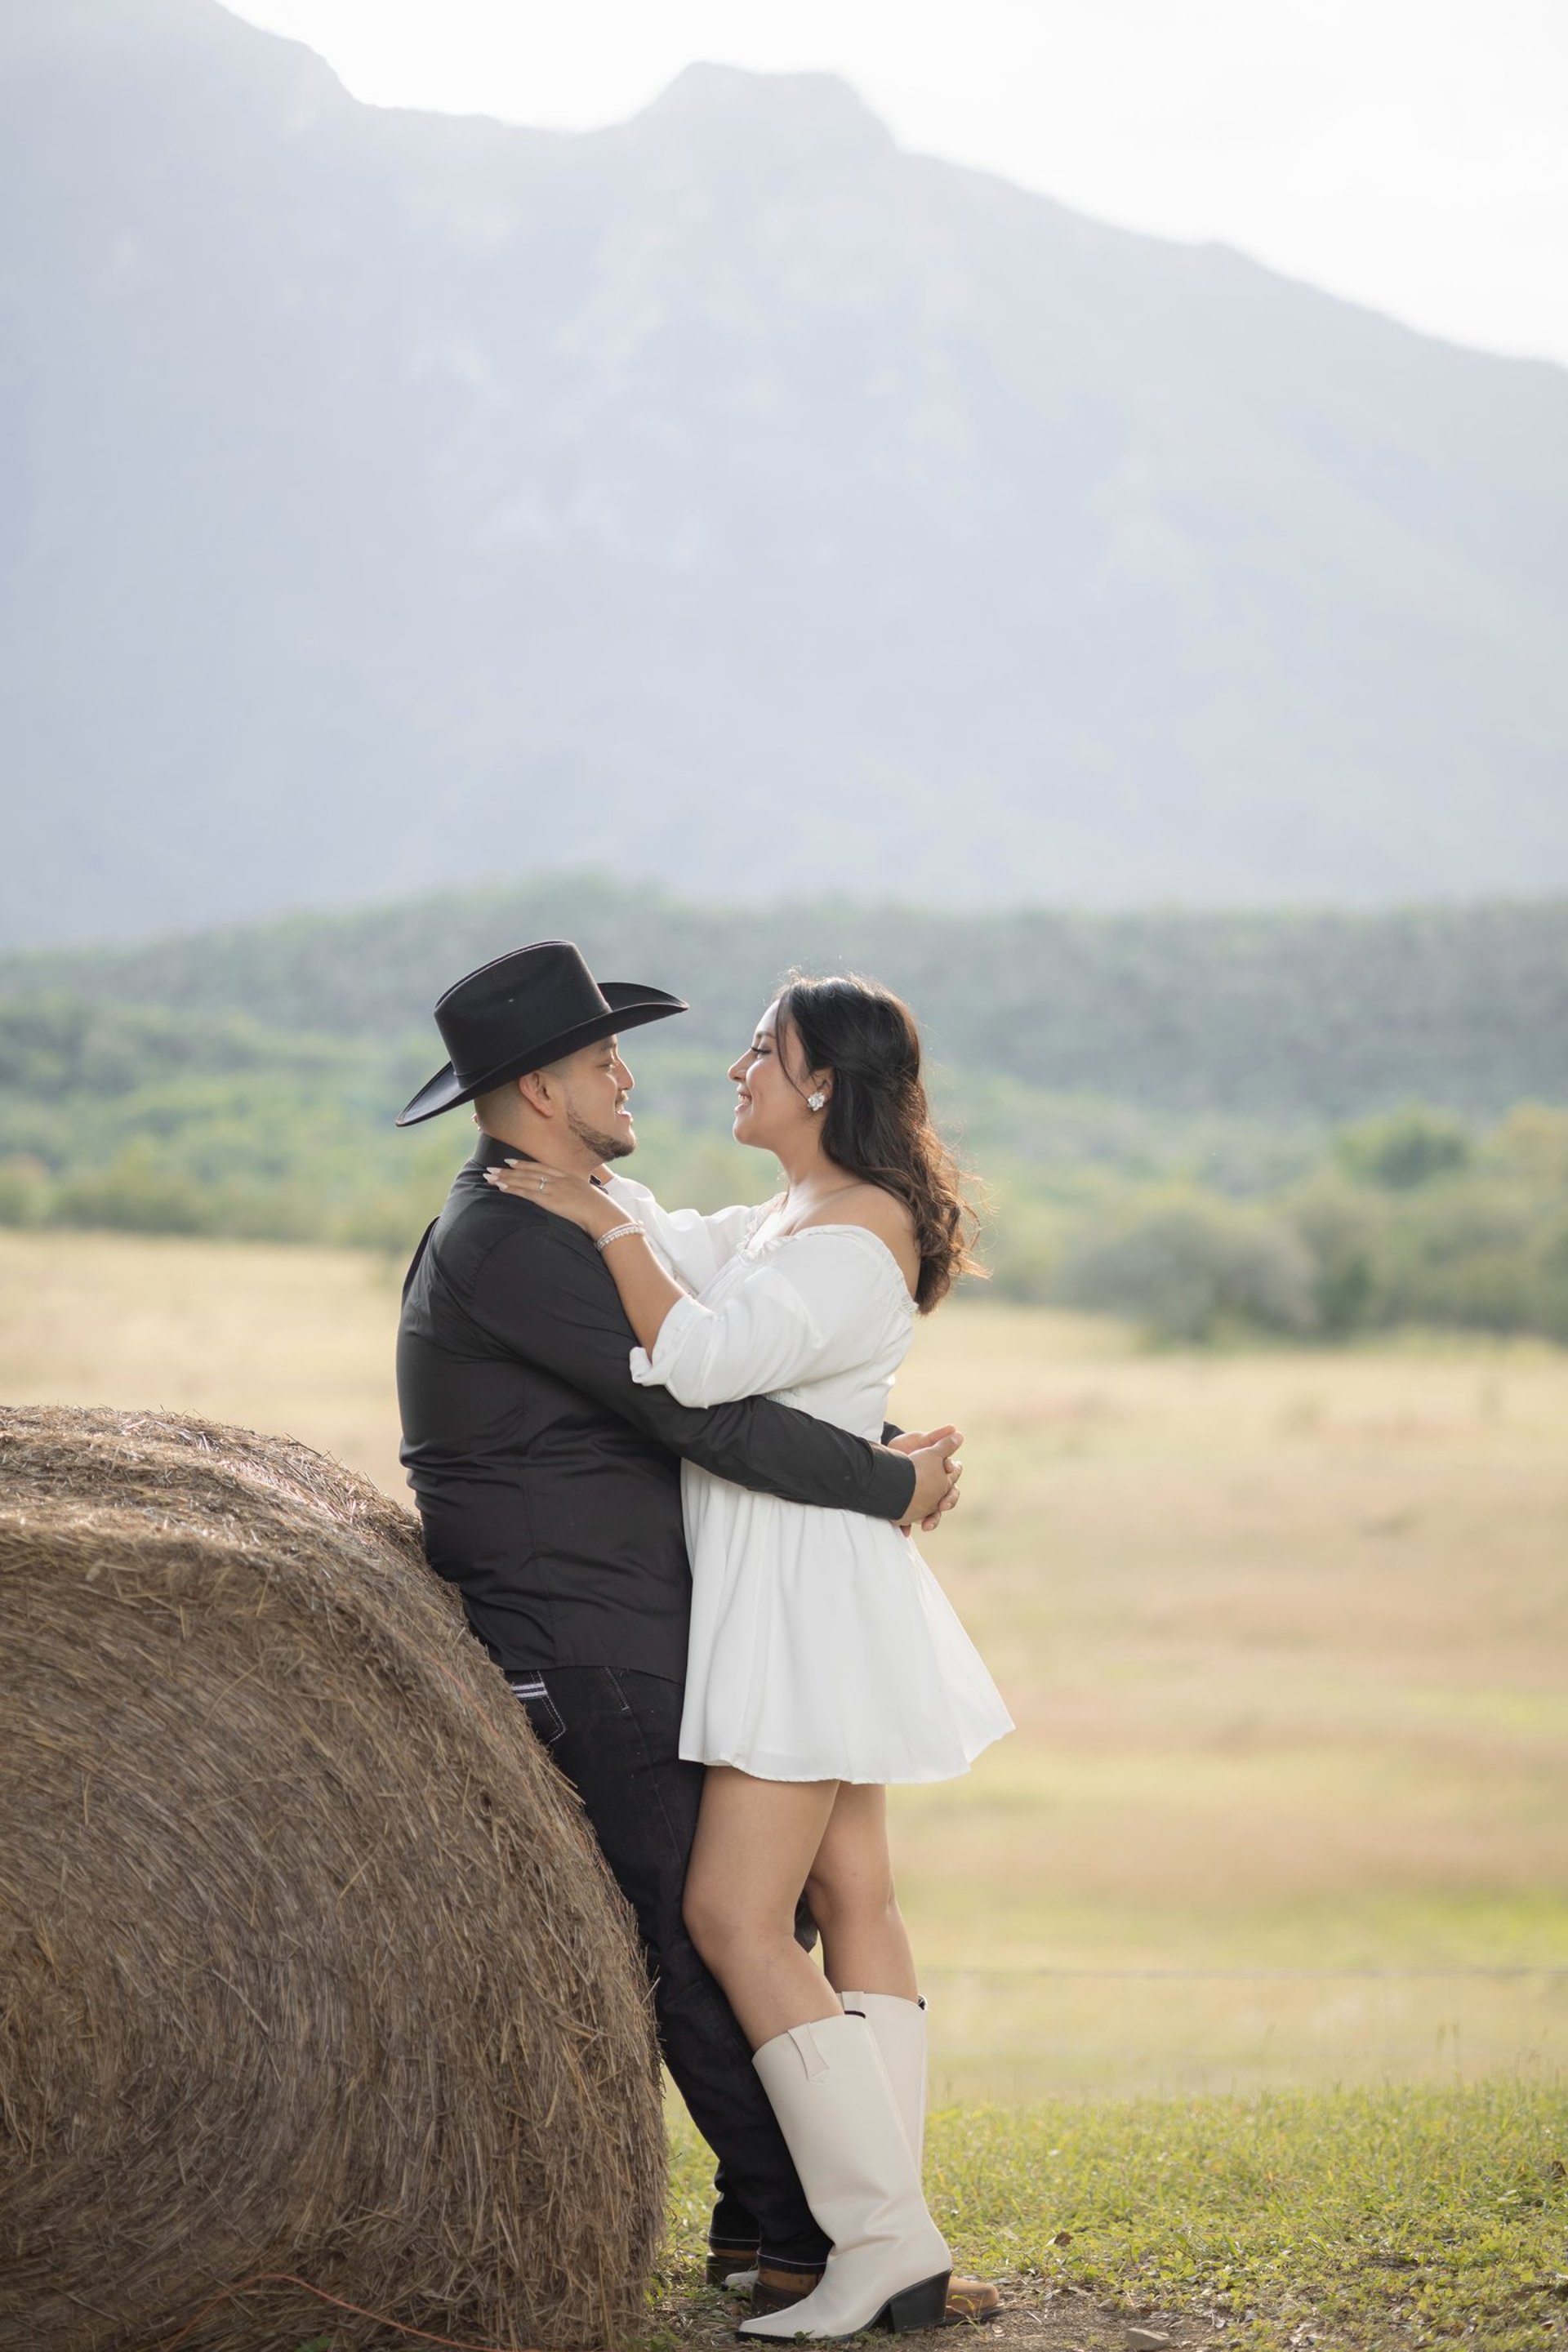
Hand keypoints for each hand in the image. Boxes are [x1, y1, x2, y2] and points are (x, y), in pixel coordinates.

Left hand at [483, 1160, 616, 1236]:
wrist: (604, 1215)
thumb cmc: (601, 1210)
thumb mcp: (589, 1197)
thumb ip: (577, 1196)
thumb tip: (573, 1201)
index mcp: (569, 1177)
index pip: (542, 1167)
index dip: (525, 1164)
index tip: (511, 1161)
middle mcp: (559, 1179)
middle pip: (529, 1171)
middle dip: (509, 1170)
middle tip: (492, 1167)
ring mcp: (554, 1188)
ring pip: (524, 1180)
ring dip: (505, 1178)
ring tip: (489, 1176)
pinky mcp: (549, 1200)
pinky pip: (526, 1193)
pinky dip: (512, 1189)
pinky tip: (500, 1187)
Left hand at [893, 1426, 962, 1533]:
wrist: (885, 1455)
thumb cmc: (907, 1446)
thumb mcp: (921, 1440)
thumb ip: (938, 1439)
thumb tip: (956, 1431)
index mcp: (941, 1471)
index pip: (953, 1474)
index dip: (952, 1473)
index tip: (946, 1468)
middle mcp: (936, 1487)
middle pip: (948, 1498)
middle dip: (947, 1502)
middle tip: (942, 1505)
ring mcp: (923, 1499)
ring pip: (933, 1514)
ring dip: (932, 1520)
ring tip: (926, 1525)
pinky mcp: (909, 1507)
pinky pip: (910, 1520)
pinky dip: (908, 1526)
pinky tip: (905, 1531)